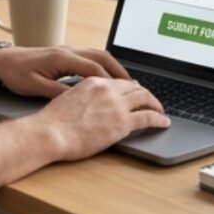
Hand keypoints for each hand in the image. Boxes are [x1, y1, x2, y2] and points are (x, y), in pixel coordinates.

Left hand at [0, 45, 130, 97]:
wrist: (1, 60)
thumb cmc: (16, 73)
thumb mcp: (35, 87)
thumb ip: (58, 92)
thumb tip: (79, 99)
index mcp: (62, 58)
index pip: (94, 68)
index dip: (112, 81)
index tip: (126, 92)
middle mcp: (68, 50)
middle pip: (102, 57)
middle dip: (120, 71)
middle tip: (135, 87)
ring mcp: (67, 50)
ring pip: (98, 55)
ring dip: (114, 67)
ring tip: (127, 83)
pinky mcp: (64, 54)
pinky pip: (90, 57)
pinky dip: (103, 66)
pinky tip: (107, 78)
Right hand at [35, 77, 170, 161]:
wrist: (49, 133)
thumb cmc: (52, 123)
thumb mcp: (67, 99)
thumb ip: (83, 98)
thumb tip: (90, 106)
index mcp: (93, 82)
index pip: (119, 81)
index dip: (131, 87)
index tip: (135, 93)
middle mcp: (107, 89)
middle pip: (135, 87)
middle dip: (146, 94)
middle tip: (151, 101)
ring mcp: (116, 105)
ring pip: (145, 98)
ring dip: (156, 104)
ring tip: (160, 111)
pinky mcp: (122, 122)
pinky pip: (148, 117)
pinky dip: (159, 119)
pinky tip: (163, 122)